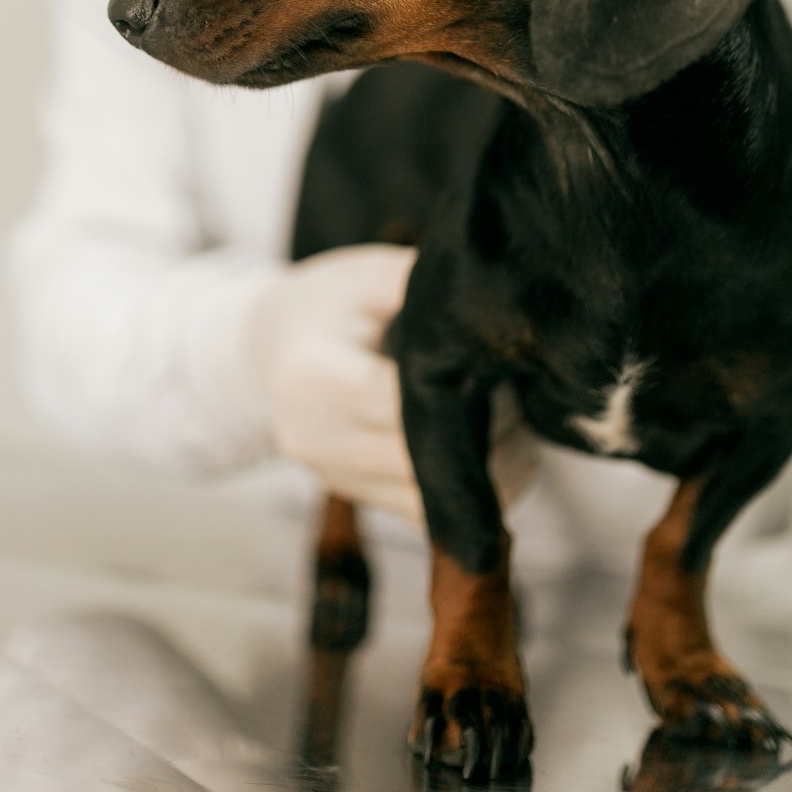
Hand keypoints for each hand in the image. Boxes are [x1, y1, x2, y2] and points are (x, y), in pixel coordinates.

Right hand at [248, 246, 537, 523]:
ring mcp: (335, 478)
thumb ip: (423, 292)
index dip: (468, 395)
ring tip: (515, 421)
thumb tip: (498, 305)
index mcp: (314, 377)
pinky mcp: (358, 499)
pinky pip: (427, 514)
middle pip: (422, 464)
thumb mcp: (369, 276)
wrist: (268, 348)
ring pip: (433, 502)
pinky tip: (494, 447)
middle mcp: (318, 440)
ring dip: (490, 471)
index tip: (507, 370)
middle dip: (490, 436)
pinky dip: (470, 490)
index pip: (402, 406)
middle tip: (523, 394)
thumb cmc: (327, 302)